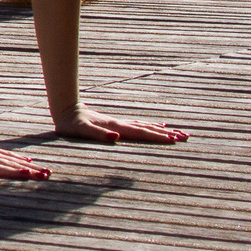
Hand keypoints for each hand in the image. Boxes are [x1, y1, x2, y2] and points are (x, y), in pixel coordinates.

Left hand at [56, 107, 188, 146]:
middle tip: (186, 137)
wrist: (64, 110)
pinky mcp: (116, 123)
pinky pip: (139, 125)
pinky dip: (151, 126)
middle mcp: (121, 124)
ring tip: (179, 133)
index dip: (158, 137)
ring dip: (163, 130)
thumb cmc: (71, 124)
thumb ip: (98, 134)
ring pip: (146, 126)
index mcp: (116, 126)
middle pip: (148, 128)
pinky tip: (158, 126)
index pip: (141, 132)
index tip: (175, 140)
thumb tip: (116, 138)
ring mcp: (119, 122)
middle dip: (167, 133)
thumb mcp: (81, 131)